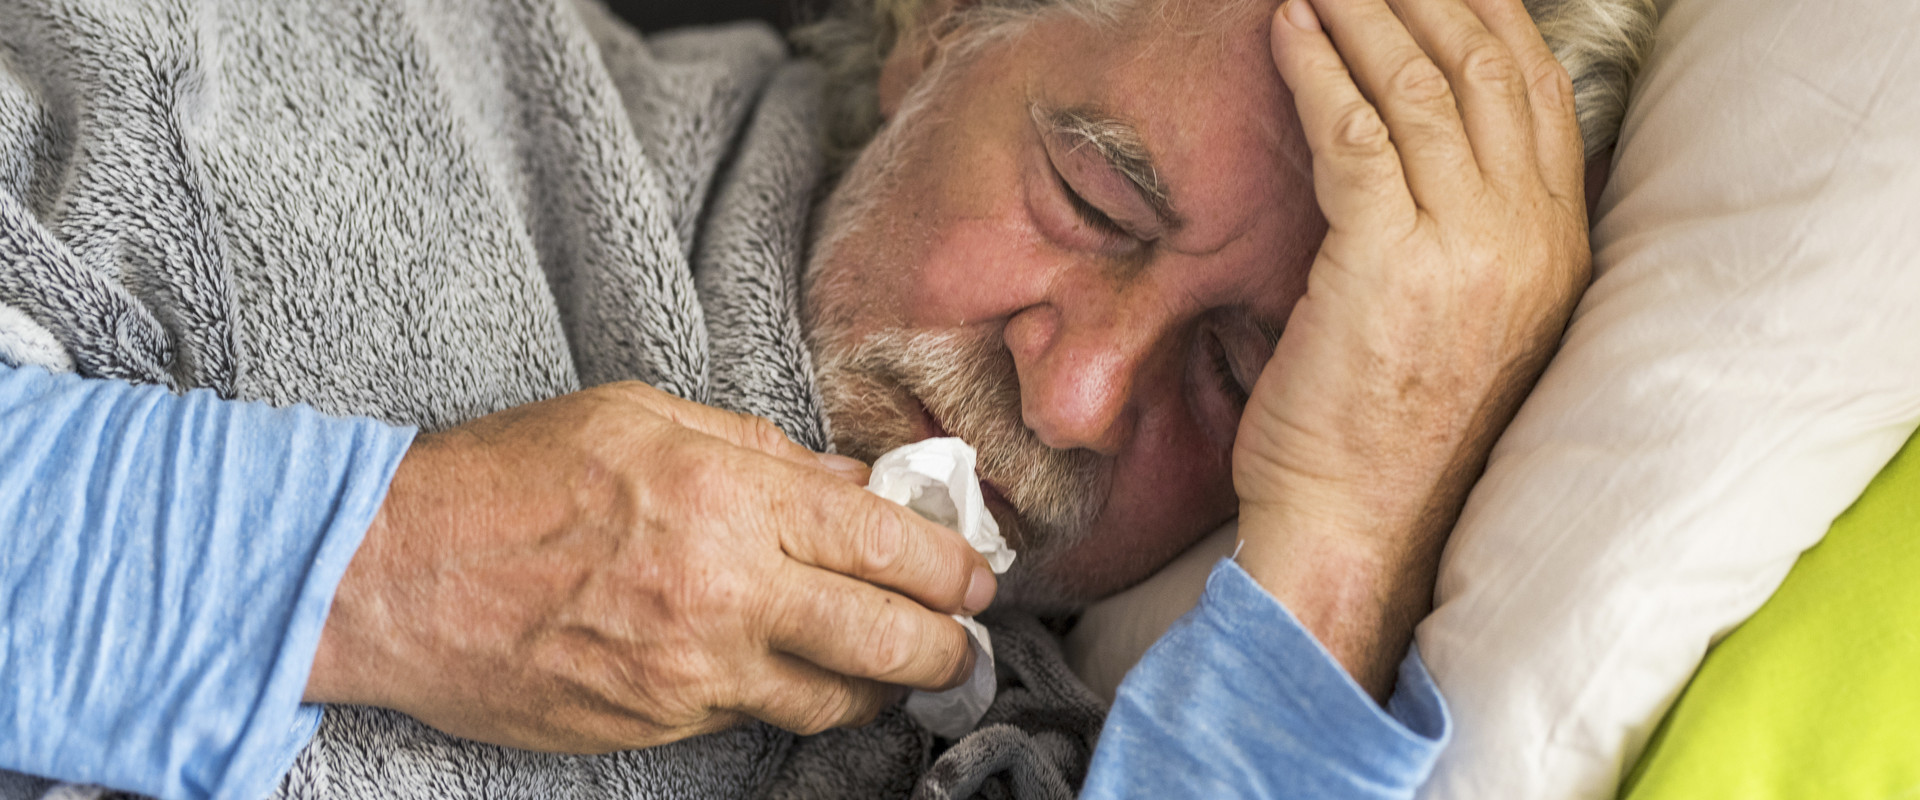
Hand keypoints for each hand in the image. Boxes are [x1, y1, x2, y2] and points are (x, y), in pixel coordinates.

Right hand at [304, 382, 995, 751]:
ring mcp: (694, 669)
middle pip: (890, 637)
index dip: (952, 565)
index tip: (978, 573)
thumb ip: (759, 450)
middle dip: (949, 643)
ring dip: (886, 685)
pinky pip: (758, 717)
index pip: (888, 543)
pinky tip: (802, 676)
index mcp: (730, 496)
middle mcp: (727, 590)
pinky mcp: (659, 722)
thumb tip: (849, 483)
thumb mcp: (640, 418)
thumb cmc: (508, 478)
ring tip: (902, 665)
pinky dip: (795, 699)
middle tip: (965, 636)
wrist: (391, 573)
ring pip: (836, 698)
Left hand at [1234, 0, 1590, 696]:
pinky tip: (1288, 29)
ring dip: (1365, 12)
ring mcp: (1473, 248)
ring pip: (1425, 85)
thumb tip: (1417, 149)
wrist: (1359, 531)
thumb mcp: (1463, 325)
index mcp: (1559, 252)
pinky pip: (1356, 130)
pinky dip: (1318, 66)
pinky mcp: (1393, 260)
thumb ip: (1463, 235)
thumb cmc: (1386, 440)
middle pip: (1493, 67)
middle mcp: (1533, 239)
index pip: (1539, 95)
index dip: (1489, 18)